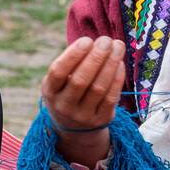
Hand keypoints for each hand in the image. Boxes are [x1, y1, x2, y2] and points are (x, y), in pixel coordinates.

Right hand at [41, 35, 125, 164]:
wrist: (75, 129)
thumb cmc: (68, 93)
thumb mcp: (60, 82)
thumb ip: (71, 64)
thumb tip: (95, 43)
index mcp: (50, 92)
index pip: (58, 72)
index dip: (73, 55)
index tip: (87, 40)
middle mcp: (64, 107)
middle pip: (80, 80)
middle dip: (96, 57)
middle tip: (106, 40)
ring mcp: (83, 116)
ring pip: (98, 88)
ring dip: (110, 64)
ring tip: (117, 46)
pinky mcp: (101, 120)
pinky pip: (111, 97)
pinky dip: (117, 79)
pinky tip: (119, 63)